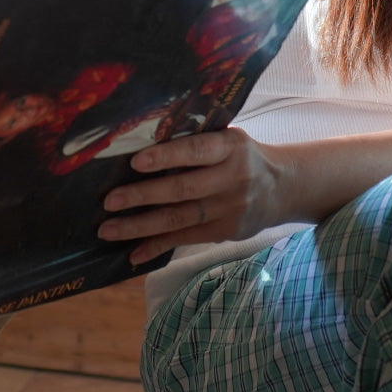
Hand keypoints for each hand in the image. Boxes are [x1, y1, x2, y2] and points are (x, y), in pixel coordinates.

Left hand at [97, 128, 287, 264]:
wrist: (283, 187)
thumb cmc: (242, 156)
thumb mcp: (229, 139)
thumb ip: (198, 141)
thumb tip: (143, 140)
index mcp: (231, 147)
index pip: (197, 151)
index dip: (166, 156)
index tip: (135, 162)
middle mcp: (232, 178)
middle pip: (182, 189)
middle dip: (142, 196)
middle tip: (109, 201)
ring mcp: (229, 209)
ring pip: (179, 219)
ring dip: (140, 226)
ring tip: (108, 229)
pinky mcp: (224, 232)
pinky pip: (185, 239)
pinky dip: (157, 246)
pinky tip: (133, 253)